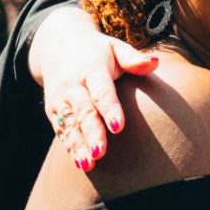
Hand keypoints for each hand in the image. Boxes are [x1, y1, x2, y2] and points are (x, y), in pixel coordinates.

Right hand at [32, 8, 157, 170]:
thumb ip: (133, 58)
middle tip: (102, 152)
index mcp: (90, 69)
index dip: (109, 109)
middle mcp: (72, 86)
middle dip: (92, 133)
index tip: (118, 127)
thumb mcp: (115, 48)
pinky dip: (70, 147)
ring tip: (89, 164)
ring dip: (78, 145)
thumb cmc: (98, 51)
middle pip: (83, 112)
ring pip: (69, 125)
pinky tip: (82, 164)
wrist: (58, 45)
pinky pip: (61, 131)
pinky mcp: (53, 111)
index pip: (101, 91)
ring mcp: (60, 99)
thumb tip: (155, 63)